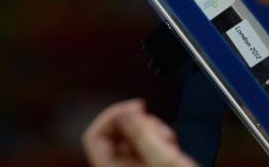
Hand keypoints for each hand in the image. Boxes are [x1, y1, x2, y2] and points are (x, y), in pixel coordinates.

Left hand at [83, 99, 198, 166]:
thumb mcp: (165, 162)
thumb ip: (141, 135)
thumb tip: (122, 113)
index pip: (94, 138)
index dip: (112, 116)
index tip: (137, 107)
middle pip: (114, 135)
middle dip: (138, 125)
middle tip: (160, 130)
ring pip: (131, 140)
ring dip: (151, 133)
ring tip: (171, 141)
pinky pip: (144, 148)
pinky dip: (158, 141)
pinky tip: (173, 146)